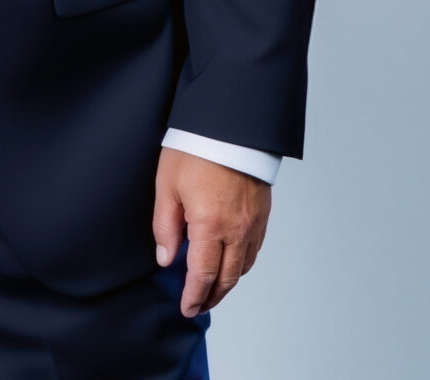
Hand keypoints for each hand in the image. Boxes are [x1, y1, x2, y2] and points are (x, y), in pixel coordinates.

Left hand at [152, 146, 270, 316]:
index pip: (203, 275)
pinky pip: (255, 248)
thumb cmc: (196, 149)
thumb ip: (165, 227)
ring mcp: (254, 222)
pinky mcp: (263, 212)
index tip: (187, 307)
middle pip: (227, 277)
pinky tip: (232, 262)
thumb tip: (166, 259)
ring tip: (213, 288)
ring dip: (228, 282)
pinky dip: (243, 263)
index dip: (194, 296)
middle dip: (212, 296)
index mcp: (210, 225)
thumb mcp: (167, 186)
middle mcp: (237, 229)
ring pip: (244, 266)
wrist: (230, 122)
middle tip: (198, 305)